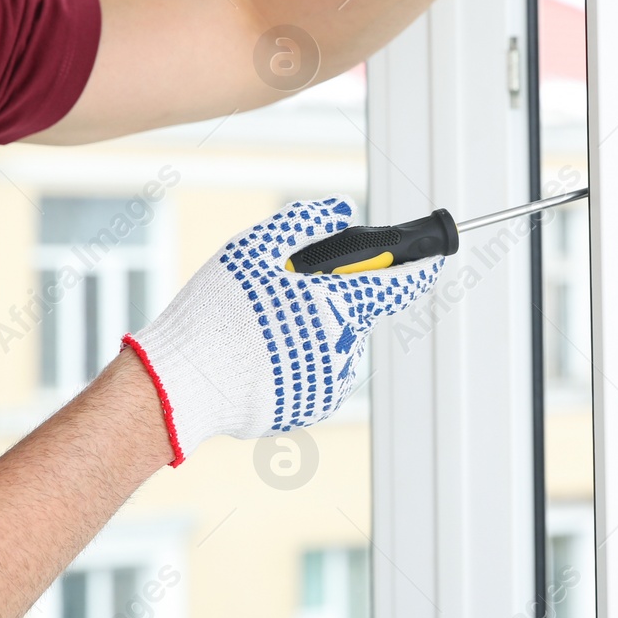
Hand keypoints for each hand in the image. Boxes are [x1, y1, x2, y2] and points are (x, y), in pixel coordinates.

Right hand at [122, 196, 443, 463]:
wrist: (183, 383)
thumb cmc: (214, 311)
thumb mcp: (254, 250)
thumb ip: (305, 223)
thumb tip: (344, 209)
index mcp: (337, 305)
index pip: (397, 284)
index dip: (420, 268)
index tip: (435, 259)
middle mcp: (344, 347)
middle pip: (357, 313)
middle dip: (334, 300)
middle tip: (286, 296)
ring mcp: (330, 382)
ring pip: (338, 345)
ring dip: (316, 333)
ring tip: (264, 332)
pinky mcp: (313, 408)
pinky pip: (319, 375)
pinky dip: (301, 362)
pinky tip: (263, 359)